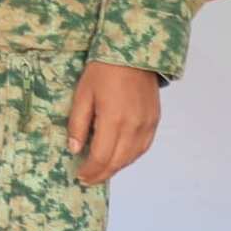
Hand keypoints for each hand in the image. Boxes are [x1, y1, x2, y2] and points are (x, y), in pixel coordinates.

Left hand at [66, 62, 162, 183]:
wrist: (134, 51)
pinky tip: (120, 157)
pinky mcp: (154, 120)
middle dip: (102, 174)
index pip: (101, 157)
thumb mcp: (83, 94)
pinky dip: (130, 157)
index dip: (90, 171)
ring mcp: (147, 124)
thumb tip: (75, 149)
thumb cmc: (103, 69)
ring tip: (101, 170)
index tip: (80, 176)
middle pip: (118, 162)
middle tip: (88, 179)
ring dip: (116, 167)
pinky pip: (143, 147)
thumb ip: (78, 124)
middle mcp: (134, 126)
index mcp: (113, 120)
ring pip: (132, 157)